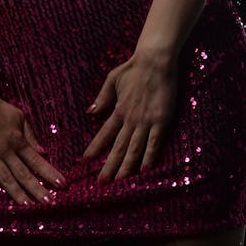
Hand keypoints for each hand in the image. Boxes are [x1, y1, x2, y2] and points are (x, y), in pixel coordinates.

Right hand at [0, 88, 66, 205]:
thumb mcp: (19, 117)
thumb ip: (31, 135)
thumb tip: (43, 152)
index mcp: (18, 141)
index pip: (37, 161)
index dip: (50, 173)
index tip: (62, 185)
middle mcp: (6, 151)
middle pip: (24, 173)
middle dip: (37, 189)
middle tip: (49, 203)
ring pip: (5, 177)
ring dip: (17, 193)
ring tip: (27, 206)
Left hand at [82, 51, 176, 182]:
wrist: (155, 61)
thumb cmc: (133, 68)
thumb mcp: (112, 79)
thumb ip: (102, 97)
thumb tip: (90, 112)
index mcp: (118, 109)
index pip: (104, 133)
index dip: (95, 148)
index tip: (85, 161)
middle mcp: (130, 118)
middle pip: (118, 147)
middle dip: (109, 166)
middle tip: (101, 183)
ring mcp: (146, 121)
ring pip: (134, 149)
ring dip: (126, 167)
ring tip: (119, 182)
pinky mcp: (161, 121)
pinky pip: (154, 143)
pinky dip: (149, 157)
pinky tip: (144, 170)